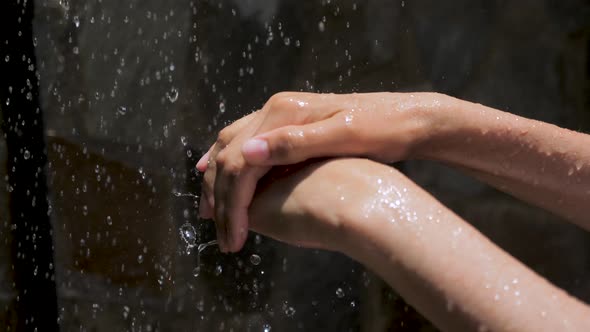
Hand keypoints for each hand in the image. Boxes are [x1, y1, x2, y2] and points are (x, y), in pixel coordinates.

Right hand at [198, 92, 445, 251]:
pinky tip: (232, 178)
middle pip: (229, 150)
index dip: (231, 200)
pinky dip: (234, 163)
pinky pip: (249, 143)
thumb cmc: (383, 130)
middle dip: (217, 190)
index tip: (232, 235)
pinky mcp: (293, 124)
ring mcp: (284, 114)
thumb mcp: (344, 137)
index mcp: (284, 113)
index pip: (239, 160)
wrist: (410, 118)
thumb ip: (296, 144)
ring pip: (233, 144)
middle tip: (213, 226)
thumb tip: (248, 152)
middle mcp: (277, 109)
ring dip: (218, 176)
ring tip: (211, 207)